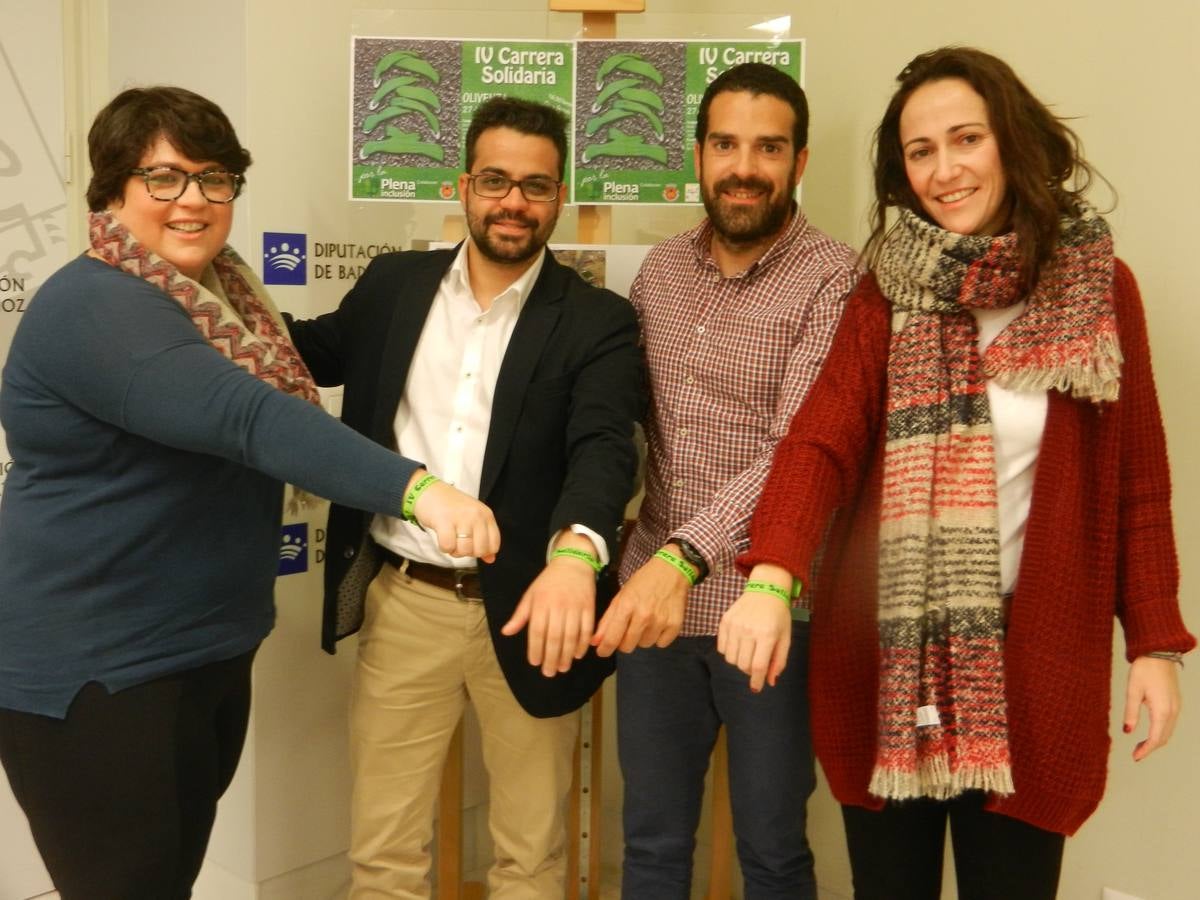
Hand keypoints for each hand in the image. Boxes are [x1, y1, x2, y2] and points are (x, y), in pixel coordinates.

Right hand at [409, 471, 499, 561]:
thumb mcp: (472, 518)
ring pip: (464, 550)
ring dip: (454, 551)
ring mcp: (461, 517)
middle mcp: (476, 515)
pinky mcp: (444, 521)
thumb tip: (490, 559)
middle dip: (468, 553)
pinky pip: (448, 546)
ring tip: (450, 539)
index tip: (472, 545)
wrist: (428, 491)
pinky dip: (444, 547)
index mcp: (486, 515)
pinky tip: (442, 538)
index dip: (482, 551)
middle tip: (458, 542)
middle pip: (479, 550)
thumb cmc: (451, 507)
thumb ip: (483, 538)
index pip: (494, 544)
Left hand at [501, 553, 596, 676]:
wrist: (573, 563)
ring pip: (571, 635)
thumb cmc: (548, 582)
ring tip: (562, 668)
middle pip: (555, 636)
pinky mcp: (589, 607)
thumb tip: (506, 632)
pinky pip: (587, 629)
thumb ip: (520, 615)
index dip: (536, 648)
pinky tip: (577, 655)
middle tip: (549, 673)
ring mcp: (575, 607)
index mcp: (541, 602)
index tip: (535, 663)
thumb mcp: (530, 595)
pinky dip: (582, 644)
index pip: (537, 630)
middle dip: (551, 657)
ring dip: (567, 655)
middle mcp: (558, 605)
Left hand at [591, 547, 688, 655]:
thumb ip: (607, 620)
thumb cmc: (643, 582)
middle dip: (624, 641)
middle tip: (628, 629)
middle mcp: (644, 616)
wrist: (672, 570)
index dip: (605, 649)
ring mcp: (660, 621)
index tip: (602, 651)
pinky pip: (661, 643)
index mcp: (627, 606)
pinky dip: (658, 637)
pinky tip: (658, 623)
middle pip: (628, 646)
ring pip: (644, 645)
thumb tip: (595, 642)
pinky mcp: (675, 625)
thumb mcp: (621, 596)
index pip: (612, 638)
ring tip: (646, 621)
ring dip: (642, 637)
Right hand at [718, 580, 791, 691]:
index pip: (757, 666)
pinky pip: (721, 647)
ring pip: (730, 658)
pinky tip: (739, 644)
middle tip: (756, 664)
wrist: (766, 589)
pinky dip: (729, 651)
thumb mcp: (785, 638)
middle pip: (743, 664)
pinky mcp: (725, 621)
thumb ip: (779, 661)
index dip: (756, 681)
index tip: (756, 688)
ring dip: (739, 661)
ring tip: (748, 652)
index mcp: (766, 635)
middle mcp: (748, 630)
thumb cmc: (778, 616)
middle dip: (749, 670)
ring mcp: (734, 625)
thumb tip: (770, 682)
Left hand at [1123, 655, 1181, 761]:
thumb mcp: (1133, 691)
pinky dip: (1161, 731)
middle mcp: (1173, 711)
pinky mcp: (1176, 702)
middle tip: (1136, 753)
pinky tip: (1150, 731)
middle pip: (1164, 738)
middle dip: (1150, 748)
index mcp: (1162, 710)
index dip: (1146, 750)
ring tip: (1140, 745)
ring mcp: (1176, 707)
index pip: (1156, 738)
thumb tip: (1127, 731)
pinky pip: (1170, 723)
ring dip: (1156, 740)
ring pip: (1168, 731)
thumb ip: (1131, 712)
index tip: (1135, 757)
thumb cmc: (1144, 669)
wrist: (1158, 653)